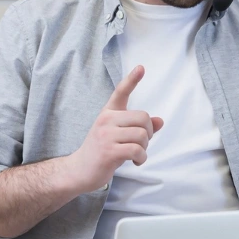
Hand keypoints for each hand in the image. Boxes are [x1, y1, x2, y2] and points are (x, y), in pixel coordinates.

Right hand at [66, 65, 163, 192]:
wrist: (79, 171)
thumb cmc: (102, 152)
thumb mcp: (119, 136)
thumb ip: (138, 127)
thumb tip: (159, 120)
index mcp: (108, 113)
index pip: (120, 92)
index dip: (132, 80)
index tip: (141, 67)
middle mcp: (106, 120)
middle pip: (143, 117)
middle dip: (148, 133)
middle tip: (141, 144)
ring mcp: (106, 135)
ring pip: (142, 135)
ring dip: (145, 148)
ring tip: (136, 154)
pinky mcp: (108, 151)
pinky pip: (137, 150)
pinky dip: (141, 158)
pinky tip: (135, 162)